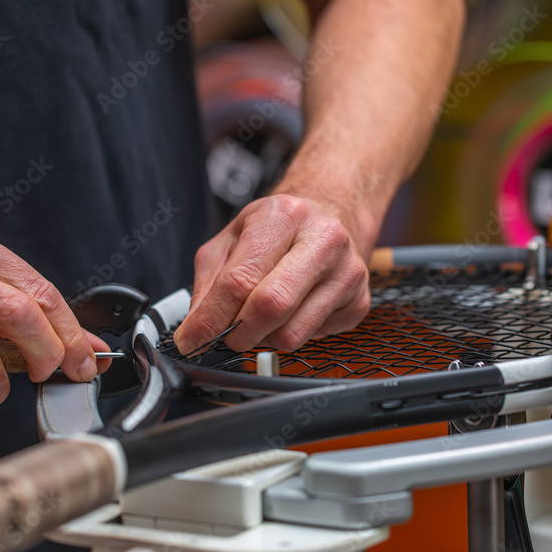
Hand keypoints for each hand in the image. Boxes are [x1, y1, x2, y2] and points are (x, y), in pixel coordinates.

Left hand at [174, 194, 371, 353]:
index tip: (191, 340)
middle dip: (238, 333)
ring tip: (262, 315)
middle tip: (226, 335)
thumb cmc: (279, 226)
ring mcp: (348, 273)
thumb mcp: (233, 237)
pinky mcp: (360, 302)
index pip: (240, 280)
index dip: (210, 318)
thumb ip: (209, 282)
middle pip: (271, 307)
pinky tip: (293, 309)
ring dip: (264, 337)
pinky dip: (291, 333)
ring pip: (291, 333)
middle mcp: (323, 241)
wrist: (334, 211)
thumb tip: (196, 329)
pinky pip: (312, 338)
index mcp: (284, 216)